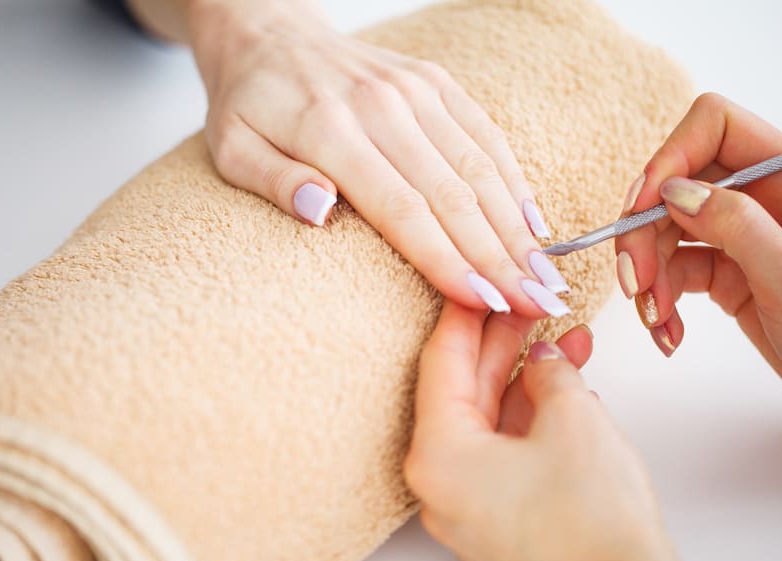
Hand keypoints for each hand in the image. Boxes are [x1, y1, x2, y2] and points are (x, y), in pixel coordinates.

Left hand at [183, 0, 569, 318]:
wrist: (271, 33)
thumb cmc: (250, 105)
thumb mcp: (233, 149)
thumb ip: (274, 181)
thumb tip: (319, 212)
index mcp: (330, 129)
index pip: (402, 209)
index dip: (448, 261)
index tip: (487, 303)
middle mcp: (383, 106)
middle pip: (455, 194)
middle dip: (501, 257)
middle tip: (539, 306)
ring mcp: (416, 90)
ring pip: (481, 167)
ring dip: (518, 229)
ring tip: (548, 279)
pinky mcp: (437, 82)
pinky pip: (486, 135)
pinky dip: (515, 183)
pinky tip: (535, 227)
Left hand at [405, 301, 776, 560]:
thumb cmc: (592, 523)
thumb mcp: (574, 417)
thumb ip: (550, 372)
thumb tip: (544, 359)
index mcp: (437, 454)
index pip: (440, 361)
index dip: (466, 313)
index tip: (486, 280)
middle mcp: (438, 483)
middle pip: (462, 391)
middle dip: (502, 343)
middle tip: (530, 302)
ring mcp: (466, 506)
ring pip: (488, 421)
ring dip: (526, 379)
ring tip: (567, 340)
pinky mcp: (497, 521)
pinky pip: (504, 453)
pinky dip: (532, 418)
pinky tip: (568, 389)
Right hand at [614, 94, 781, 446]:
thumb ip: (736, 226)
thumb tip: (675, 190)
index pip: (715, 128)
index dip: (670, 159)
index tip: (641, 208)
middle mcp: (767, 198)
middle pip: (678, 185)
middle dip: (646, 232)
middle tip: (636, 280)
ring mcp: (745, 236)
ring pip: (668, 231)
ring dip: (650, 274)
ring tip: (656, 317)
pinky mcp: (729, 273)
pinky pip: (676, 271)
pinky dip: (661, 300)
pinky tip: (670, 330)